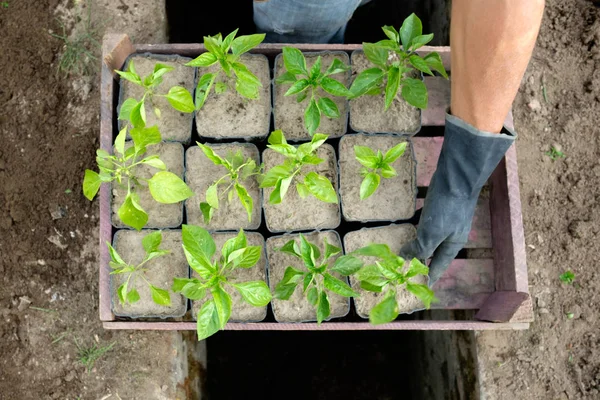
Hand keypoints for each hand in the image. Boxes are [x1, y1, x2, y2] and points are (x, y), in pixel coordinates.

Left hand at [400, 114, 515, 284]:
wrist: (457, 177)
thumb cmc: (447, 209)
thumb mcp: (432, 233)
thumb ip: (420, 248)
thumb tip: (406, 260)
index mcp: (452, 246)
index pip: (439, 266)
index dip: (430, 276)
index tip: (422, 287)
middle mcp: (451, 235)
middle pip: (435, 253)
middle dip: (424, 262)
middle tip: (410, 270)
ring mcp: (446, 220)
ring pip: (430, 237)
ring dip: (420, 245)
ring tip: (407, 252)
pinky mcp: (440, 208)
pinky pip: (428, 223)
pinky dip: (419, 228)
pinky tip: (412, 227)